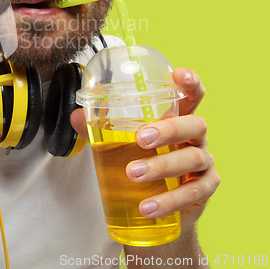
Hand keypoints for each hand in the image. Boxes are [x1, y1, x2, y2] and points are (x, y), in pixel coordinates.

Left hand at [70, 67, 220, 228]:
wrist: (160, 204)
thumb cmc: (144, 160)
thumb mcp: (123, 141)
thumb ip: (100, 128)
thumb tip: (76, 116)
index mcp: (178, 119)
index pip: (192, 96)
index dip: (190, 83)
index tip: (179, 74)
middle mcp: (196, 138)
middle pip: (195, 125)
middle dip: (169, 129)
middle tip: (141, 138)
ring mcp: (204, 163)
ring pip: (192, 159)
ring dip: (162, 166)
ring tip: (133, 174)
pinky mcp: (204, 190)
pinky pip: (193, 193)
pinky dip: (169, 200)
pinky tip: (148, 206)